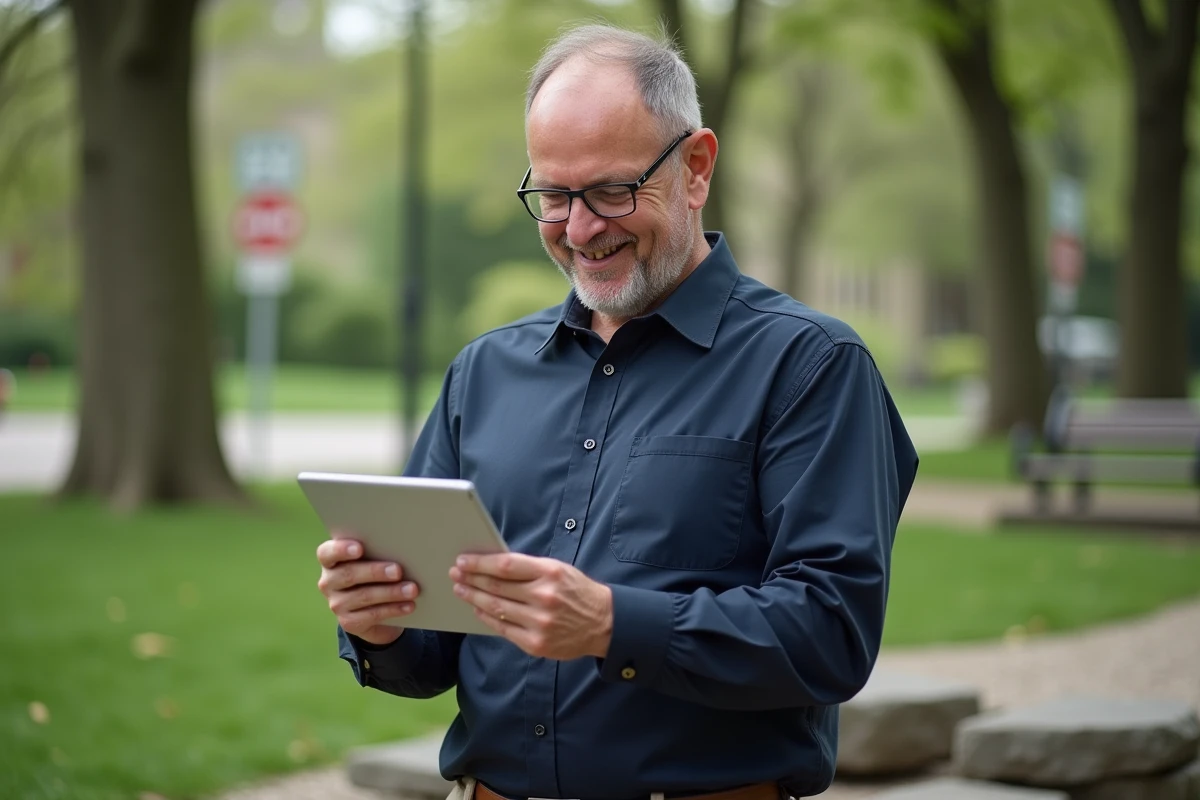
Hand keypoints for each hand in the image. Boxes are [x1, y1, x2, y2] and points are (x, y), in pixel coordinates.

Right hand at [316, 535, 420, 645]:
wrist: (375, 610)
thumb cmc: (375, 575)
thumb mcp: (373, 561)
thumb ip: (377, 552)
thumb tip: (403, 546)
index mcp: (331, 561)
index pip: (326, 553)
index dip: (341, 550)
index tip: (359, 548)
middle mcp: (329, 582)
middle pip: (349, 574)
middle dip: (375, 572)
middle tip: (398, 571)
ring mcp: (336, 604)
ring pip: (364, 596)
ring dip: (391, 592)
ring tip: (412, 589)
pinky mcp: (348, 622)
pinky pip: (372, 615)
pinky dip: (393, 609)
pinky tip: (409, 605)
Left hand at [449, 553, 612, 659]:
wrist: (603, 624)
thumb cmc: (577, 592)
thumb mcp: (558, 570)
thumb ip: (529, 568)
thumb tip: (493, 564)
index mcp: (550, 573)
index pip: (506, 565)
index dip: (480, 563)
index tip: (464, 560)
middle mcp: (544, 598)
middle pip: (497, 587)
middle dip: (472, 579)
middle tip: (455, 573)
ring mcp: (539, 623)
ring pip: (496, 608)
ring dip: (474, 597)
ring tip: (461, 589)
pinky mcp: (536, 644)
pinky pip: (503, 629)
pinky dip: (486, 618)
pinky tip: (477, 609)